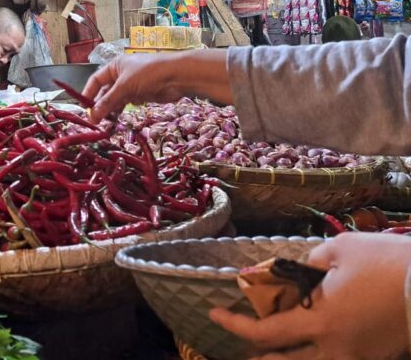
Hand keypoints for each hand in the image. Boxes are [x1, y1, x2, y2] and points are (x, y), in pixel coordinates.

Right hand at [82, 51, 232, 120]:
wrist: (178, 76)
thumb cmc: (149, 74)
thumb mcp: (125, 87)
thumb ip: (108, 102)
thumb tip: (92, 116)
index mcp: (114, 66)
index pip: (95, 80)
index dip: (88, 94)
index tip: (83, 109)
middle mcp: (121, 75)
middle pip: (104, 92)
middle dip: (99, 106)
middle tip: (94, 122)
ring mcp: (131, 85)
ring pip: (115, 100)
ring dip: (109, 112)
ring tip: (104, 125)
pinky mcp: (141, 95)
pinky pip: (126, 104)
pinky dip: (120, 112)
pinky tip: (116, 121)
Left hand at [209, 233, 410, 359]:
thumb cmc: (387, 263)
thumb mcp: (338, 251)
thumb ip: (306, 264)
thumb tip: (290, 274)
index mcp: (319, 322)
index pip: (264, 333)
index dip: (233, 325)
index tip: (213, 314)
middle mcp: (335, 348)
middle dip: (259, 355)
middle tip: (244, 343)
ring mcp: (357, 357)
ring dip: (287, 359)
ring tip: (275, 347)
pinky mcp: (375, 357)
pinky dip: (316, 355)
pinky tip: (312, 343)